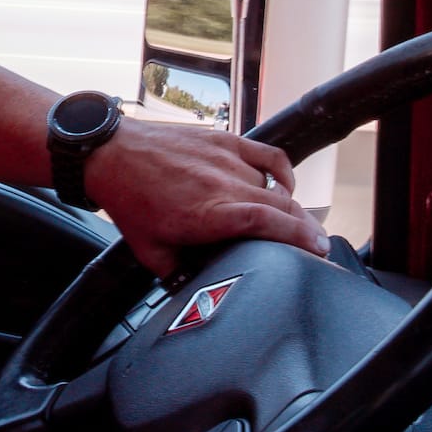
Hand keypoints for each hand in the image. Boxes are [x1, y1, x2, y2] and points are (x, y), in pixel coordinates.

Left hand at [82, 119, 328, 275]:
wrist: (112, 154)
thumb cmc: (129, 200)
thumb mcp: (151, 251)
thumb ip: (179, 273)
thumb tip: (194, 290)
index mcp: (211, 214)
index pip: (272, 223)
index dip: (302, 238)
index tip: (319, 252)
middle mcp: (225, 185)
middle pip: (284, 207)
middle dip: (307, 228)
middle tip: (318, 245)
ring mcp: (228, 160)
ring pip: (276, 187)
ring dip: (290, 207)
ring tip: (296, 223)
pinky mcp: (225, 141)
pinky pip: (269, 156)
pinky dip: (283, 172)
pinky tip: (284, 185)